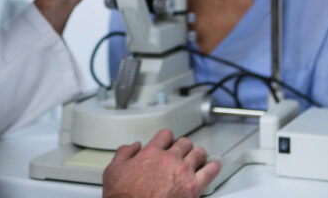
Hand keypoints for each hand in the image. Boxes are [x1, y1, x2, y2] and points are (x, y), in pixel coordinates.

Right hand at [102, 129, 221, 197]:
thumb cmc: (124, 197)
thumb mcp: (113, 171)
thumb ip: (124, 153)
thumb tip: (132, 146)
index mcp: (151, 153)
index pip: (165, 135)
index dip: (167, 138)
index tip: (167, 142)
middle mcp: (169, 159)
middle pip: (184, 142)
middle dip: (183, 146)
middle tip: (183, 152)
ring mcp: (183, 172)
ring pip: (198, 153)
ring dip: (198, 155)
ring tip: (198, 158)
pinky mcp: (193, 188)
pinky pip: (210, 171)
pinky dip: (213, 168)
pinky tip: (213, 167)